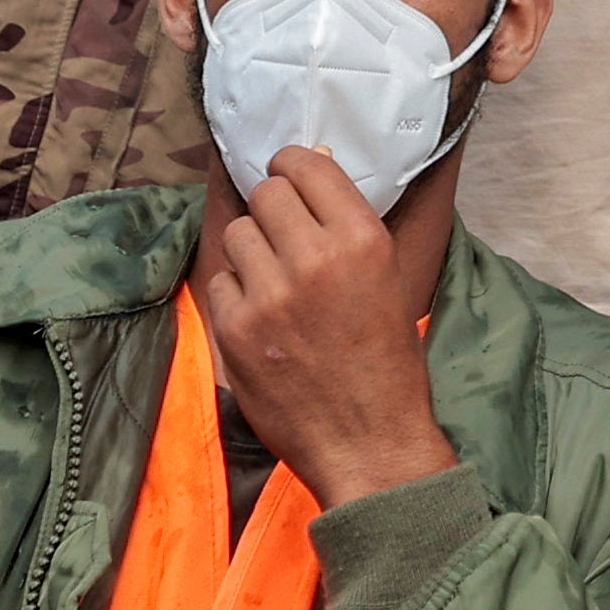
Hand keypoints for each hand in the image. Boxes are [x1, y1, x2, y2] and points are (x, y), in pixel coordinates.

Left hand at [200, 147, 457, 508]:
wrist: (370, 445)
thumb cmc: (388, 363)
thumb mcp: (388, 280)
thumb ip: (346, 224)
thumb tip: (312, 166)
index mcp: (361, 240)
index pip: (306, 165)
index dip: (292, 167)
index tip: (289, 178)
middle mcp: (314, 258)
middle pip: (266, 194)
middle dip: (273, 210)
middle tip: (284, 237)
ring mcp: (269, 294)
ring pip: (238, 233)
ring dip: (253, 251)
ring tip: (274, 282)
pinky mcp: (235, 329)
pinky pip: (220, 281)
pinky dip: (237, 295)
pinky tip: (262, 320)